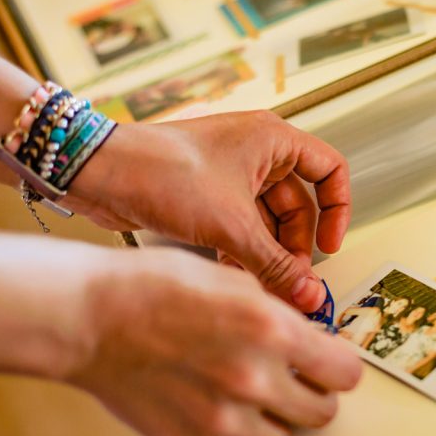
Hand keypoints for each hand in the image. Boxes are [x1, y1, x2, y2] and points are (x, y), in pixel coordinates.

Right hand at [67, 247, 361, 435]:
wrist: (88, 318)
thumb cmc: (152, 287)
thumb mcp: (232, 281)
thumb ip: (280, 315)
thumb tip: (311, 338)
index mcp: (273, 333)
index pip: (346, 374)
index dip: (339, 367)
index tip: (329, 364)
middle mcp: (254, 381)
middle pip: (322, 414)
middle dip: (312, 395)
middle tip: (292, 379)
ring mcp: (222, 421)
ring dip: (272, 418)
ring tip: (242, 390)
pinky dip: (227, 433)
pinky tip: (205, 401)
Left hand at [68, 111, 350, 312]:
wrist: (98, 174)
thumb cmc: (160, 172)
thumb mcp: (231, 225)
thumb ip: (274, 264)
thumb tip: (308, 296)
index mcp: (273, 139)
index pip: (330, 170)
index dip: (337, 210)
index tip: (329, 246)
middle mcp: (255, 152)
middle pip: (298, 205)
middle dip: (295, 245)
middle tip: (291, 281)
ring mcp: (230, 173)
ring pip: (267, 220)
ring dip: (268, 254)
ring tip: (263, 286)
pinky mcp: (206, 195)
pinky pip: (240, 226)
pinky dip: (243, 251)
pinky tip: (236, 277)